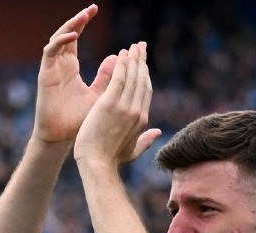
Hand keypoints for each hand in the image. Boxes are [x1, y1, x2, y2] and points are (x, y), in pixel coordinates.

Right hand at [33, 4, 117, 145]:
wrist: (62, 137)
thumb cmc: (79, 120)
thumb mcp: (99, 95)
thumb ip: (107, 77)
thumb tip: (119, 59)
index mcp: (69, 66)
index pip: (75, 38)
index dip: (83, 23)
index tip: (95, 10)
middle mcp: (59, 64)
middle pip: (65, 34)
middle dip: (78, 20)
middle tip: (91, 8)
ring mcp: (51, 68)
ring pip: (57, 39)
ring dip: (70, 26)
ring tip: (84, 16)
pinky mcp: (45, 75)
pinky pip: (50, 52)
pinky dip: (60, 42)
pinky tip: (72, 36)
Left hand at [74, 42, 161, 166]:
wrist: (97, 164)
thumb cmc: (111, 160)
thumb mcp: (132, 151)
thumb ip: (146, 141)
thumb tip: (158, 132)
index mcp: (142, 120)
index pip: (145, 91)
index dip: (145, 74)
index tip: (143, 62)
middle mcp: (137, 111)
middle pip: (142, 80)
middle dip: (142, 61)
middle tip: (141, 46)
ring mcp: (124, 107)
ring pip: (132, 77)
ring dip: (133, 59)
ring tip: (133, 46)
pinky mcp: (110, 104)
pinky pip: (119, 79)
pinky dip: (121, 65)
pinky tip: (121, 54)